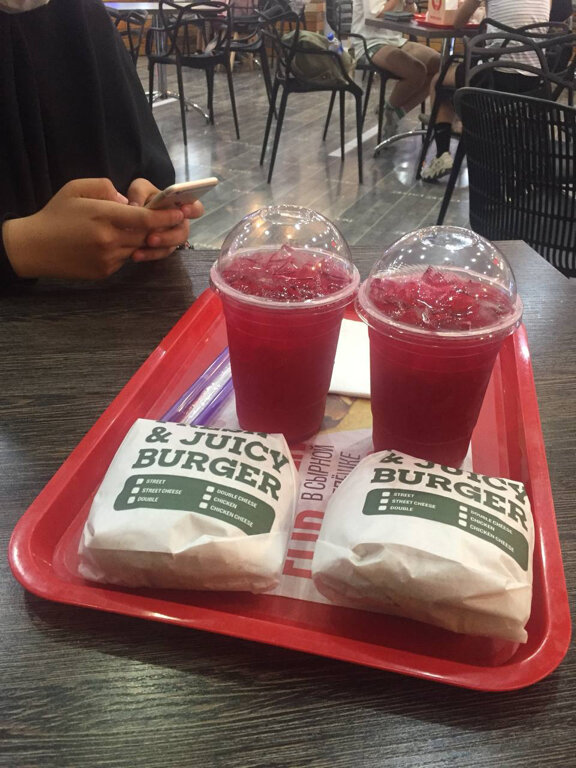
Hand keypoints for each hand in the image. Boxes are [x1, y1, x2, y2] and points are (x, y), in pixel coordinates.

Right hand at [2, 178, 188, 279]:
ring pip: (137, 248)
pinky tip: (110, 243)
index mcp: (104, 216)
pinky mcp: (105, 272)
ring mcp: (108, 259)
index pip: (145, 219)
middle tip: (164, 220)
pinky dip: (125, 250)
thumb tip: (127, 201)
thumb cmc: (56, 214)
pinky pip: (125, 259)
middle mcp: (110, 240)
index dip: (166, 216)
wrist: (35, 247)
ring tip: (129, 229)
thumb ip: (106, 188)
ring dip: (139, 240)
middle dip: (157, 228)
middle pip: (146, 235)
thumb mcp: (76, 188)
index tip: (180, 212)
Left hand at [126, 178, 204, 262]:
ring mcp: (171, 238)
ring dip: (159, 247)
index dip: (193, 210)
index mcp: (180, 206)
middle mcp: (179, 224)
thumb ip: (139, 192)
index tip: (183, 210)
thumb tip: (135, 205)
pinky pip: (159, 254)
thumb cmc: (143, 197)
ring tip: (145, 243)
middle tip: (153, 236)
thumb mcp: (140, 188)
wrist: (131, 214)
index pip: (196, 209)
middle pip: (183, 233)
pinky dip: (148, 254)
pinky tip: (135, 254)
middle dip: (169, 236)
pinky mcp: (161, 249)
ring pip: (171, 247)